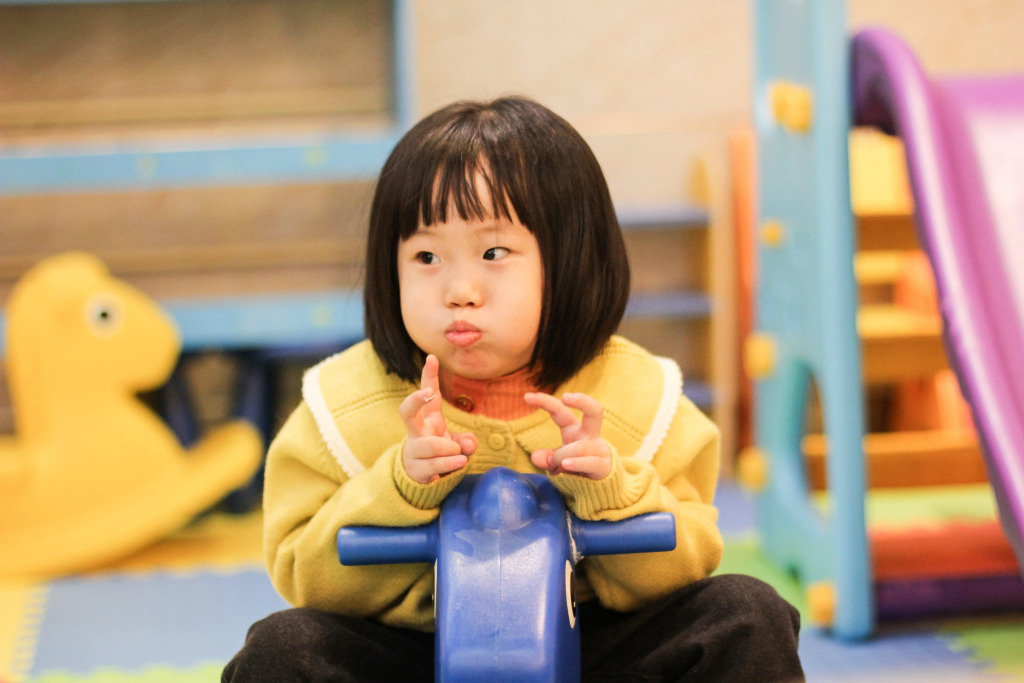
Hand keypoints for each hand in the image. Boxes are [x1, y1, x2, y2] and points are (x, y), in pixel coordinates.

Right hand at [400, 354, 476, 483]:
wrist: (424, 480)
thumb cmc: (443, 455)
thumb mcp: (460, 444)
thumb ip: (468, 442)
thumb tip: (466, 444)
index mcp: (428, 418)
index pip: (427, 393)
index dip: (429, 375)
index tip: (432, 357)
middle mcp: (417, 431)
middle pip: (407, 411)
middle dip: (415, 399)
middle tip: (428, 393)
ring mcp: (414, 449)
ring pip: (430, 445)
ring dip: (450, 449)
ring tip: (459, 455)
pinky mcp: (416, 468)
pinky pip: (434, 464)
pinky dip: (450, 463)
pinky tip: (460, 461)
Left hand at [524, 392, 611, 478]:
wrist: (598, 487)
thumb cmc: (574, 468)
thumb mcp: (556, 463)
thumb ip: (546, 460)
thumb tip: (536, 457)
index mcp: (574, 430)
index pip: (560, 412)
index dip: (545, 403)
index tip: (527, 397)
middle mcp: (589, 435)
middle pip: (594, 411)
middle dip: (581, 400)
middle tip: (565, 397)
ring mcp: (599, 449)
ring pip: (579, 447)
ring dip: (563, 457)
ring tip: (559, 465)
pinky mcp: (604, 465)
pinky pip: (590, 462)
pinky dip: (576, 464)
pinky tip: (566, 465)